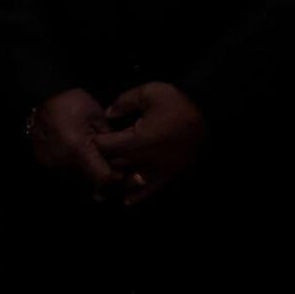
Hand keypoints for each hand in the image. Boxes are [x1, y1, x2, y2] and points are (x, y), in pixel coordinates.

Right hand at [29, 88, 122, 191]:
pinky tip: (78, 158)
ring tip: (92, 160)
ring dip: (87, 175)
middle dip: (101, 177)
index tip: (119, 167)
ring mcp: (51, 165)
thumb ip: (109, 137)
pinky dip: (73, 170)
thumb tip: (120, 154)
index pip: (103, 177)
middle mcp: (63, 163)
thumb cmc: (71, 102)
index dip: (114, 175)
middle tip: (108, 165)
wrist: (41, 96)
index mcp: (78, 150)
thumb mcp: (96, 114)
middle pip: (90, 183)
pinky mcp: (43, 163)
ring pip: (76, 182)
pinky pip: (64, 174)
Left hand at [94, 82, 206, 205]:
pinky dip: (139, 195)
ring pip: (131, 180)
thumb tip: (107, 114)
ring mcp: (160, 168)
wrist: (206, 113)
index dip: (97, 143)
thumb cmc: (176, 101)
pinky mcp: (171, 173)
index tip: (87, 139)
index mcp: (139, 139)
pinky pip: (152, 188)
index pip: (109, 146)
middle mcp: (147, 158)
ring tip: (101, 186)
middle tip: (89, 161)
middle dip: (103, 162)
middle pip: (117, 165)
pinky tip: (127, 201)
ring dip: (116, 182)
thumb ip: (124, 103)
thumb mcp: (147, 92)